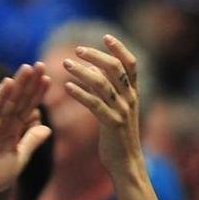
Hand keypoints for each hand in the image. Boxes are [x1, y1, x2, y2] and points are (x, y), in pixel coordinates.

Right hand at [0, 62, 51, 196]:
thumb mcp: (21, 157)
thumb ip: (31, 140)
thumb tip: (47, 127)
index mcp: (13, 128)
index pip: (28, 106)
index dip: (38, 93)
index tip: (48, 78)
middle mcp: (2, 121)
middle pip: (20, 98)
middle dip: (30, 83)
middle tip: (40, 65)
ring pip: (8, 99)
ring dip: (18, 83)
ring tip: (28, 68)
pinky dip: (0, 95)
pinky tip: (8, 83)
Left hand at [61, 35, 141, 178]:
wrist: (126, 163)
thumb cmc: (117, 133)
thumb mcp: (115, 107)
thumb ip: (105, 86)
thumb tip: (91, 66)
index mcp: (133, 93)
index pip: (131, 64)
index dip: (120, 49)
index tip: (106, 36)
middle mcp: (130, 99)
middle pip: (115, 69)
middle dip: (96, 56)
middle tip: (76, 49)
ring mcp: (122, 112)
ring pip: (102, 84)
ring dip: (82, 71)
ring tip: (65, 64)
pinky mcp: (112, 124)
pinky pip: (95, 105)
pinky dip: (80, 93)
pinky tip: (66, 86)